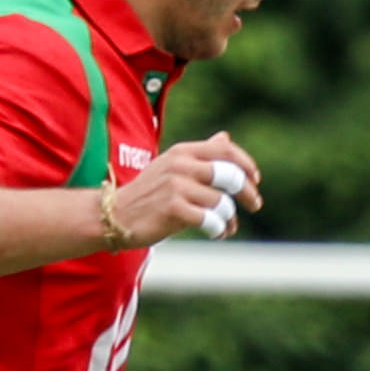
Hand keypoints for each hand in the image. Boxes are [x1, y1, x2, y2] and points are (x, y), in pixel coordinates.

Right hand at [98, 133, 261, 245]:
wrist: (114, 215)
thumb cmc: (148, 193)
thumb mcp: (172, 165)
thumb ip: (201, 154)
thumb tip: (225, 137)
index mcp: (182, 152)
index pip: (225, 150)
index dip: (246, 164)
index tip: (255, 179)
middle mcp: (180, 165)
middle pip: (230, 176)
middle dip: (248, 192)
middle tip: (255, 205)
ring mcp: (176, 187)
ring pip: (222, 203)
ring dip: (230, 219)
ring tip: (227, 227)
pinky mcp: (174, 209)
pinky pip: (210, 220)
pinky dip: (218, 229)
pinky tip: (216, 233)